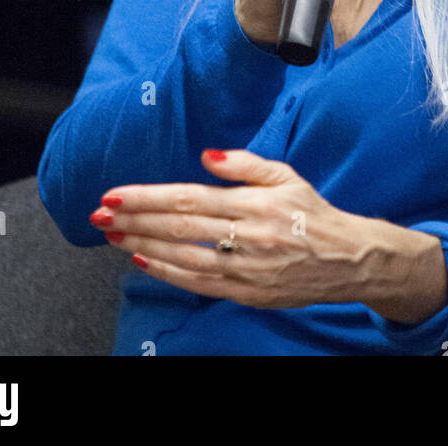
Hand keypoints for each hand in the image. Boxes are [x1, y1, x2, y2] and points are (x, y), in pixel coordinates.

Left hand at [89, 148, 387, 310]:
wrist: (347, 259)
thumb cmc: (312, 213)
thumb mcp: (285, 175)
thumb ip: (244, 163)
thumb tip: (205, 155)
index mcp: (254, 202)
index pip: (189, 198)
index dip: (148, 197)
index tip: (116, 194)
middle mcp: (247, 236)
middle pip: (179, 228)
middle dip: (135, 220)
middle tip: (100, 215)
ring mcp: (246, 268)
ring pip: (183, 258)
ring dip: (142, 246)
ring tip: (113, 236)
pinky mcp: (247, 293)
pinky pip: (199, 283)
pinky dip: (168, 273)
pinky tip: (143, 261)